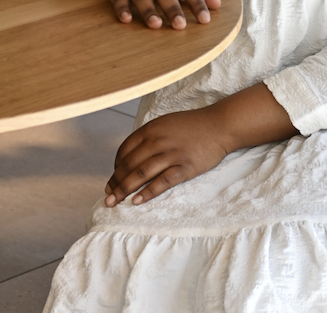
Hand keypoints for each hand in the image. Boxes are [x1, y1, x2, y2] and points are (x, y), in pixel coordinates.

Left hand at [104, 105, 227, 205]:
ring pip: (141, 174)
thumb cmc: (192, 125)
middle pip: (129, 164)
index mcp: (151, 128)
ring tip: (114, 202)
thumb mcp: (166, 123)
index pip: (125, 150)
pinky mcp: (185, 167)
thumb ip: (149, 137)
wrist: (219, 125)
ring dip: (124, 189)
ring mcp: (171, 154)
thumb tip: (132, 156)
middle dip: (115, 182)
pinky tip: (136, 201)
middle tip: (107, 196)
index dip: (116, 167)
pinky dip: (147, 192)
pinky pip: (162, 182)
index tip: (113, 179)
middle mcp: (158, 140)